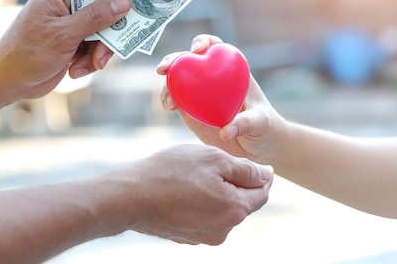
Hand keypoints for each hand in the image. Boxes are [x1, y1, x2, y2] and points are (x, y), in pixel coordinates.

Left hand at [0, 0, 130, 99]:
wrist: (8, 83)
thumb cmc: (28, 54)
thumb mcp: (65, 35)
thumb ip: (96, 17)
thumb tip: (124, 2)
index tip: (133, 8)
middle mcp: (64, 2)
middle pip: (103, 11)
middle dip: (104, 37)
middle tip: (102, 55)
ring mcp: (69, 22)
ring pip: (101, 32)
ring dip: (96, 52)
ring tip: (83, 66)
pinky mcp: (71, 40)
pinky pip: (94, 46)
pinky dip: (89, 60)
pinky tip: (75, 69)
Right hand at [121, 144, 272, 244]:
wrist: (129, 197)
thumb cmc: (171, 172)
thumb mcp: (214, 159)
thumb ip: (245, 169)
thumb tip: (267, 175)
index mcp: (235, 209)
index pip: (262, 193)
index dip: (262, 175)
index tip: (254, 162)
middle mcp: (224, 229)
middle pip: (242, 202)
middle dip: (237, 183)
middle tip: (219, 163)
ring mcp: (204, 236)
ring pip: (222, 209)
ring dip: (218, 192)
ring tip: (196, 174)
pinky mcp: (187, 237)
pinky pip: (204, 217)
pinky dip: (201, 202)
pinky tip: (183, 189)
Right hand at [157, 35, 286, 163]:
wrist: (258, 146)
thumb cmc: (265, 127)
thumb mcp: (260, 123)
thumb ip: (245, 124)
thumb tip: (225, 132)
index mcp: (231, 69)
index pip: (215, 46)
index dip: (204, 42)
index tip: (196, 50)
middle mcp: (212, 77)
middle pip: (189, 60)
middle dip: (174, 60)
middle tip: (164, 70)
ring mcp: (199, 93)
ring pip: (178, 80)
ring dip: (167, 84)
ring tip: (168, 101)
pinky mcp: (191, 110)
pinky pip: (177, 100)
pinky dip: (169, 99)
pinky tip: (169, 107)